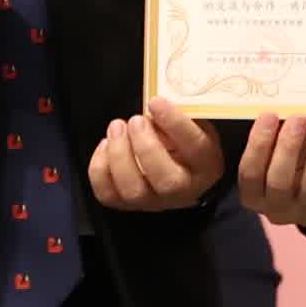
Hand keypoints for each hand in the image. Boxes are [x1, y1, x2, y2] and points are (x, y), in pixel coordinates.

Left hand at [89, 100, 222, 210]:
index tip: (155, 102)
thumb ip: (181, 115)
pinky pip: (108, 194)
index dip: (175, 123)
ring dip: (119, 155)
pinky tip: (105, 145)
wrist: (179, 172)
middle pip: (165, 180)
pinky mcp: (127, 204)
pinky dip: (100, 169)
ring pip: (133, 190)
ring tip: (116, 127)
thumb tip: (155, 103)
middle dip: (145, 146)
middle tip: (135, 120)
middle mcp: (182, 190)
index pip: (195, 147)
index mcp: (205, 165)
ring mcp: (152, 201)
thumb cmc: (185, 142)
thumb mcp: (195, 124)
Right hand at [233, 116, 305, 226]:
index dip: (258, 144)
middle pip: (280, 182)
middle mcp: (278, 210)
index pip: (250, 173)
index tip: (269, 115)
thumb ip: (266, 135)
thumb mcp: (269, 153)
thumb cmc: (286, 161)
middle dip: (290, 146)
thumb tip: (270, 107)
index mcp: (254, 195)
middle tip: (300, 117)